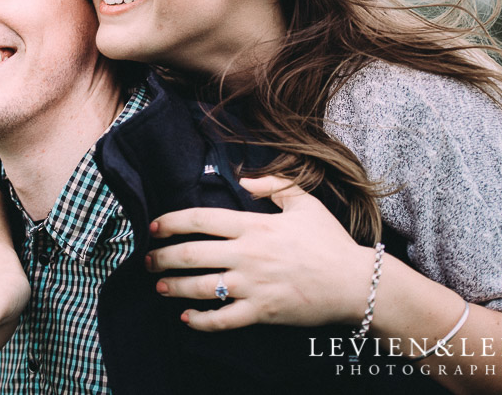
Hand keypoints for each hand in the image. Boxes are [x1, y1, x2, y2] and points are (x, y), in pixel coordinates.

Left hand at [146, 175, 374, 331]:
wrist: (355, 282)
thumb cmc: (329, 241)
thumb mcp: (305, 202)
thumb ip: (274, 184)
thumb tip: (244, 179)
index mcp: (254, 226)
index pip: (200, 219)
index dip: (170, 222)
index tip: (153, 227)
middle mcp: (247, 255)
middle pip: (190, 254)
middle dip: (161, 258)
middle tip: (147, 261)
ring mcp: (252, 285)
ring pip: (200, 287)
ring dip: (173, 288)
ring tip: (160, 287)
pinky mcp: (261, 312)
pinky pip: (223, 320)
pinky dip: (200, 322)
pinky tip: (186, 319)